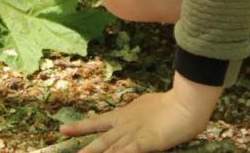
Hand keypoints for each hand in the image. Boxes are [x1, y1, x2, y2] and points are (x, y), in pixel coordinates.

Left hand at [59, 76, 220, 152]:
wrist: (186, 102)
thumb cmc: (173, 104)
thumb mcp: (150, 108)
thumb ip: (141, 116)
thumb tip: (138, 121)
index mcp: (124, 115)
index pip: (98, 122)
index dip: (80, 126)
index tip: (63, 129)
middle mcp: (124, 126)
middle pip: (99, 141)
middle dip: (83, 149)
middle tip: (62, 146)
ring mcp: (133, 135)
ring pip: (109, 149)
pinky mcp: (145, 143)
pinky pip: (127, 152)